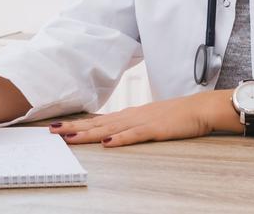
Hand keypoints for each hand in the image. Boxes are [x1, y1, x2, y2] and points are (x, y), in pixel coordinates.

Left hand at [47, 92, 224, 147]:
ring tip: (70, 137)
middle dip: (74, 128)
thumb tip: (115, 133)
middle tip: (52, 131)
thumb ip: (133, 126)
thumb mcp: (150, 119)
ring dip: (89, 134)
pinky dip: (120, 140)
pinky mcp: (156, 129)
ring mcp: (143, 122)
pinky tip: (107, 144)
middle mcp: (132, 116)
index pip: (99, 120)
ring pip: (111, 129)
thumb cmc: (178, 115)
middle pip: (98, 124)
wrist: (201, 108)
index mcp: (130, 115)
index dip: (78, 124)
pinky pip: (135, 135)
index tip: (59, 127)